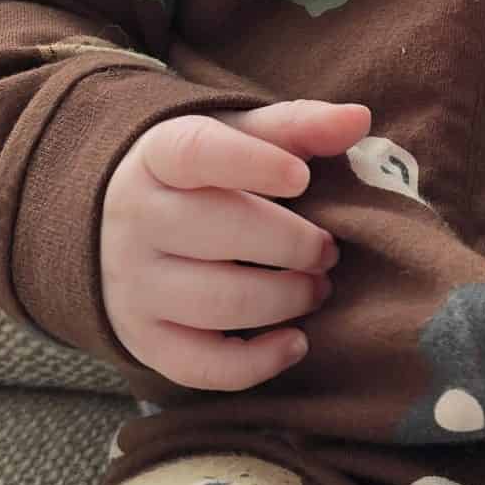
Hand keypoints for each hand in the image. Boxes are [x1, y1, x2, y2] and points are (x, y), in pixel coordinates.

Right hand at [98, 98, 369, 390]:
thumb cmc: (204, 178)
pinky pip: (201, 365)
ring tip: (317, 287)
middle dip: (293, 245)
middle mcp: (136, 220)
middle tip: (328, 249)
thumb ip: (298, 127)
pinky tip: (295, 341)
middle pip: (219, 231)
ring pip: (216, 301)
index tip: (303, 178)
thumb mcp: (240, 138)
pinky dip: (258, 363)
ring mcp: (134, 284)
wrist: (125, 227)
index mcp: (158, 156)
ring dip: (286, 299)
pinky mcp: (144, 339)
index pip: (198, 152)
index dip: (254, 163)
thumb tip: (359, 118)